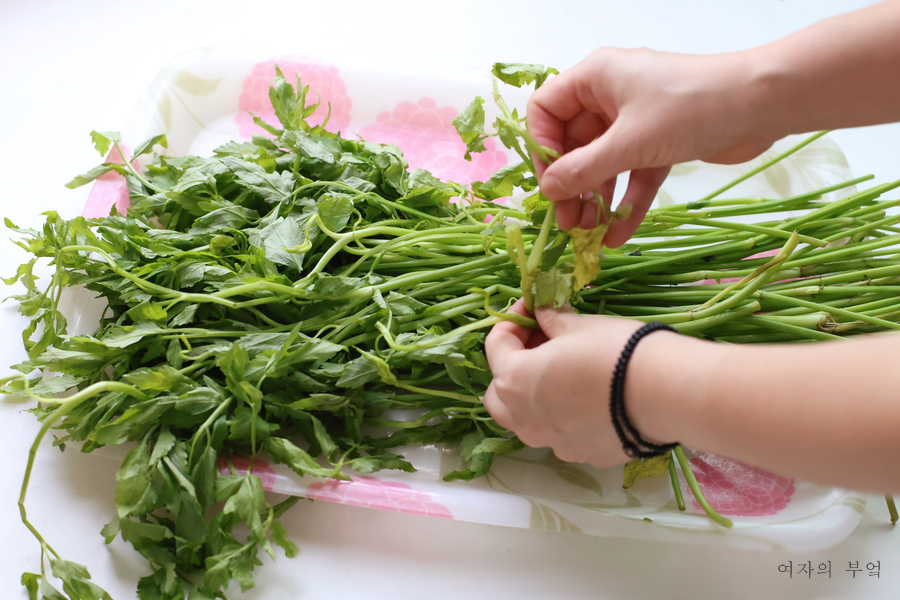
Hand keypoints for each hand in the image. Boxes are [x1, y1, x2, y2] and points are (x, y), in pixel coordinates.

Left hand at [483, 299, 689, 466]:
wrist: (665, 393)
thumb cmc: (614, 351)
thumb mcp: (578, 326)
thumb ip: (551, 320)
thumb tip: (541, 311)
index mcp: (515, 381)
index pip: (496, 346)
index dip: (513, 321)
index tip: (532, 306)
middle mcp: (525, 419)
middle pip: (499, 393)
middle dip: (512, 366)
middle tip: (540, 342)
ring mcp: (553, 443)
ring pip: (525, 420)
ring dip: (533, 394)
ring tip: (562, 371)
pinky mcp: (582, 455)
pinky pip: (560, 433)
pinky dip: (563, 414)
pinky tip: (590, 397)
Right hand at [527, 47, 777, 245]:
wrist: (762, 104)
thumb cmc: (690, 107)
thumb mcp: (629, 142)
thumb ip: (584, 168)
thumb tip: (548, 190)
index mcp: (594, 79)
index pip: (546, 110)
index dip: (542, 147)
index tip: (550, 183)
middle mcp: (609, 96)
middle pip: (572, 144)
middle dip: (570, 184)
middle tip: (569, 223)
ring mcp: (635, 121)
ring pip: (602, 164)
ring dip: (594, 199)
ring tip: (590, 234)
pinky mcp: (659, 143)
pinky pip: (632, 175)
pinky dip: (626, 203)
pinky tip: (618, 236)